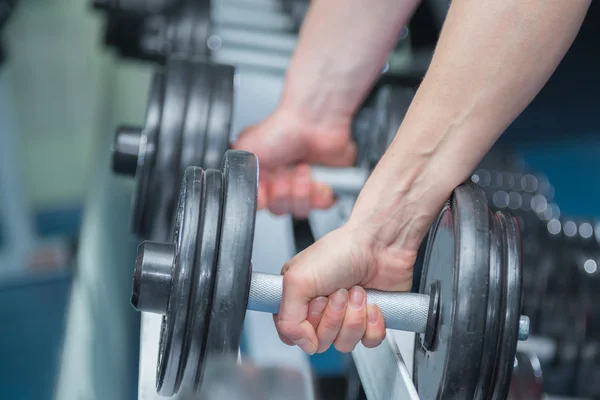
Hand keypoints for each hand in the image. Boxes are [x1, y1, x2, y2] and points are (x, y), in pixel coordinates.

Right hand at [232, 106, 356, 217]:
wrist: (313, 122)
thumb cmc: (282, 129)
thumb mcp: (244, 149)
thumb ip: (235, 173)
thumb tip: (234, 187)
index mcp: (260, 175)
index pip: (259, 204)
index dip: (263, 199)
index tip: (265, 187)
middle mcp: (280, 181)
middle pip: (279, 209)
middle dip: (282, 190)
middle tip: (285, 170)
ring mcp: (302, 184)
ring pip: (299, 209)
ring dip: (301, 190)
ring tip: (302, 168)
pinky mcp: (324, 185)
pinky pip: (321, 205)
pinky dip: (320, 194)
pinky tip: (317, 178)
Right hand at [274, 222, 417, 353]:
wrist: (380, 243)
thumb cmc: (342, 250)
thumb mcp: (297, 280)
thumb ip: (288, 319)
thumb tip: (304, 344)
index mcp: (298, 297)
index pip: (292, 334)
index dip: (306, 325)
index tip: (315, 302)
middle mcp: (320, 308)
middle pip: (320, 341)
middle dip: (333, 316)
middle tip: (339, 291)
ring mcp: (345, 315)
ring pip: (344, 343)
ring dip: (354, 317)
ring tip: (357, 291)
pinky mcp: (369, 320)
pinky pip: (368, 341)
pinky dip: (372, 322)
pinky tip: (372, 302)